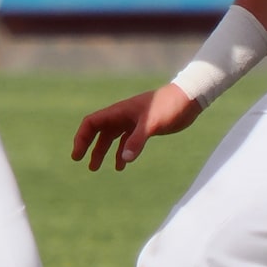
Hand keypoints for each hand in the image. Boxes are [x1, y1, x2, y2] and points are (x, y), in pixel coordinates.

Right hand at [71, 82, 201, 170]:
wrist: (189, 99)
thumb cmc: (169, 106)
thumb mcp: (152, 124)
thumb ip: (137, 140)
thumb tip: (124, 160)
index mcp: (119, 111)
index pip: (92, 123)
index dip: (82, 138)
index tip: (78, 155)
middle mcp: (122, 116)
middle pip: (98, 131)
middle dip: (88, 146)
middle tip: (81, 162)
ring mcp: (133, 121)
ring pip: (111, 137)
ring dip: (103, 151)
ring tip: (96, 168)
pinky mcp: (144, 127)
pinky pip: (126, 141)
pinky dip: (122, 153)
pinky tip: (122, 165)